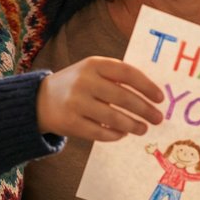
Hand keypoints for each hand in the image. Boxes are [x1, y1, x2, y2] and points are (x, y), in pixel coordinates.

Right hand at [37, 57, 163, 141]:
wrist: (40, 100)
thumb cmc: (77, 85)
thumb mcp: (92, 72)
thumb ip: (117, 77)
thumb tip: (151, 95)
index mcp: (93, 64)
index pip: (127, 73)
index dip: (146, 86)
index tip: (160, 98)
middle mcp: (84, 81)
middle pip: (123, 97)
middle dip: (144, 110)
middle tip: (158, 118)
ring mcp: (76, 103)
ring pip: (113, 117)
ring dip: (133, 125)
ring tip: (144, 129)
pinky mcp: (70, 123)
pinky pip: (99, 132)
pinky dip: (115, 134)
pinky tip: (123, 134)